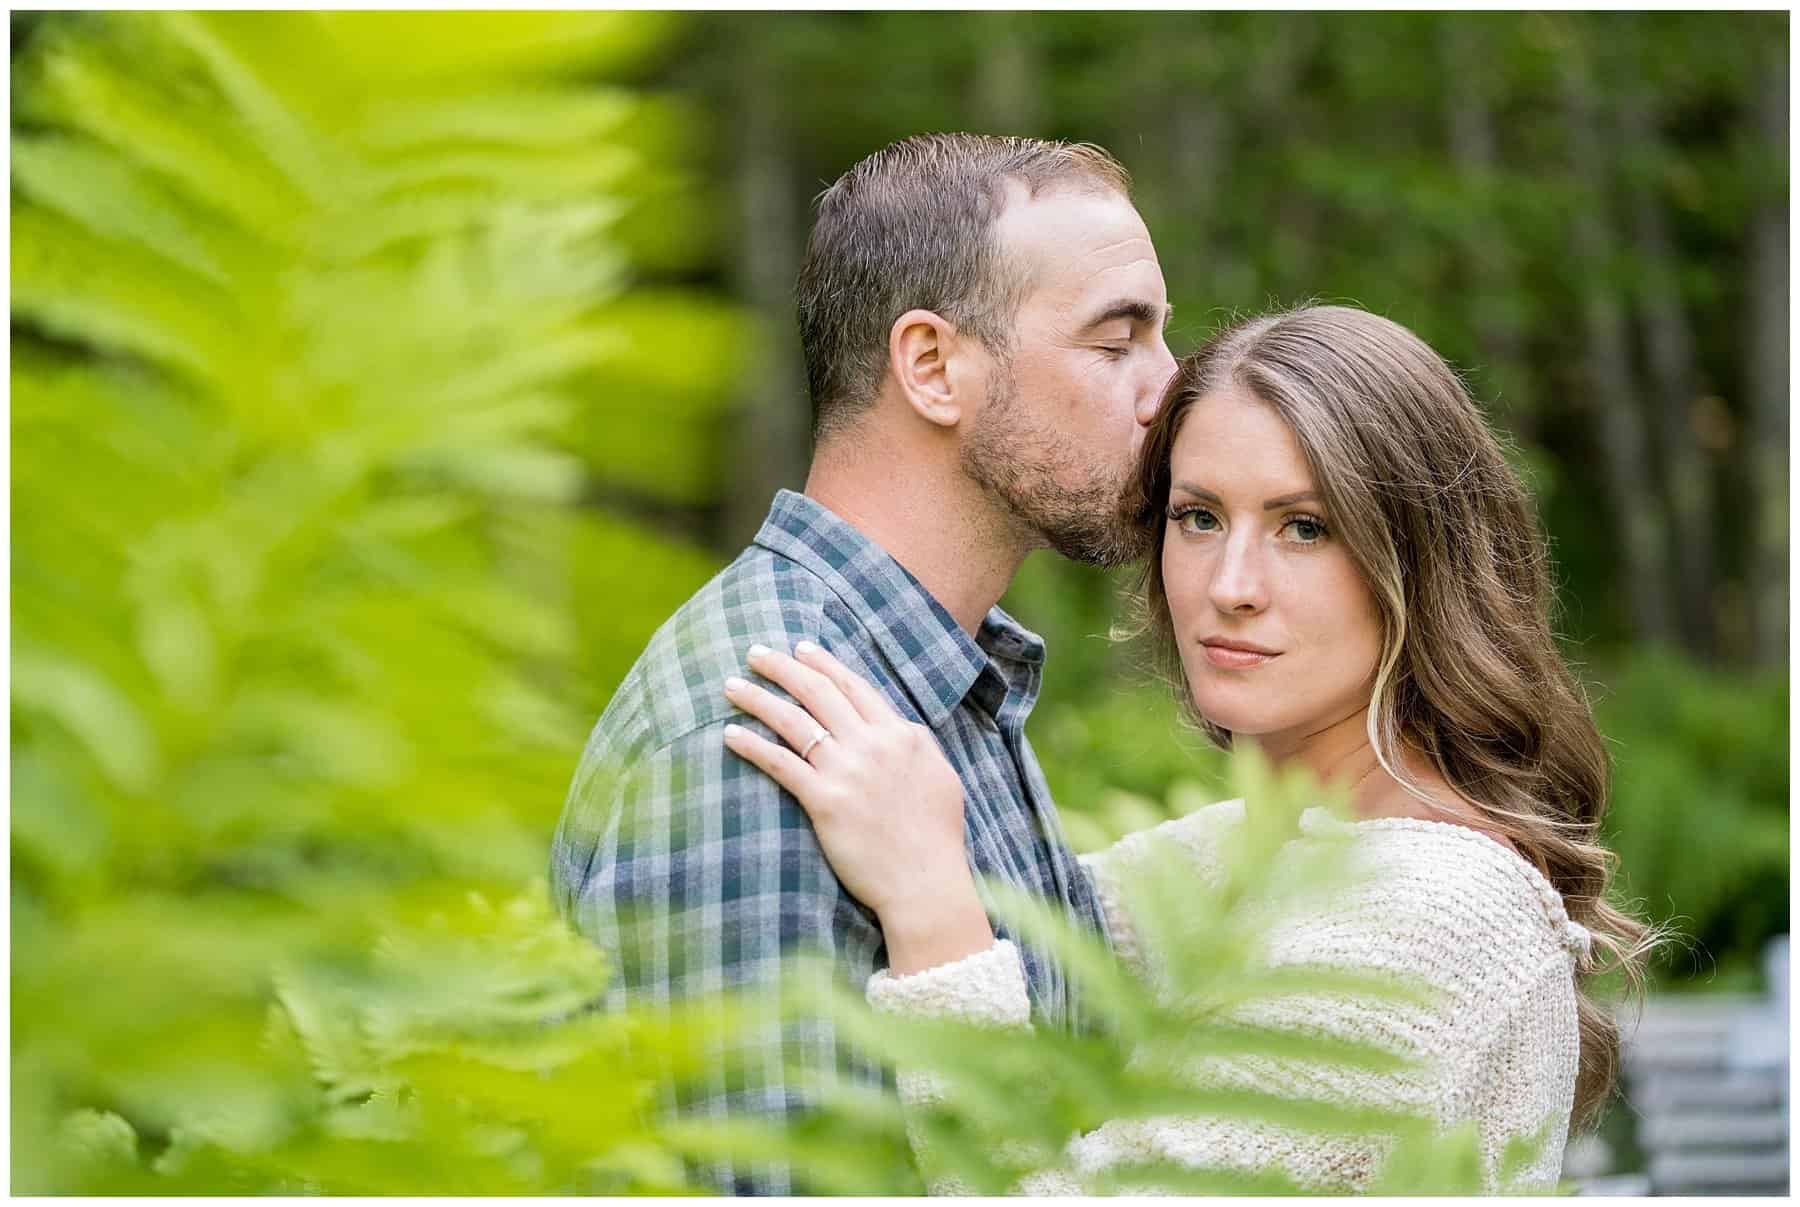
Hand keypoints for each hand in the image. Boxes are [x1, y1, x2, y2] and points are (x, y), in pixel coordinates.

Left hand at [722, 641, 992, 972]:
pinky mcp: (824, 801)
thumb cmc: (937, 836)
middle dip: (783, 667)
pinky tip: (730, 734)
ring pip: (793, 721)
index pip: (854, 686)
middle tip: (755, 653)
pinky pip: (780, 763)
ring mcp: (847, 771)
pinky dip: (753, 745)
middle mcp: (873, 744)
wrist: (926, 881)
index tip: (800, 649)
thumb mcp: (940, 775)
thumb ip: (915, 744)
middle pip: (819, 693)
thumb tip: (898, 727)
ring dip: (758, 698)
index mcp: (901, 734)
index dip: (824, 664)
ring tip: (732, 686)